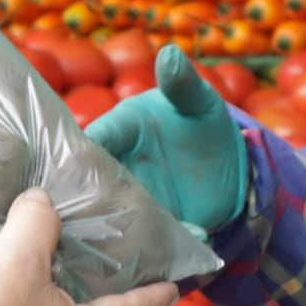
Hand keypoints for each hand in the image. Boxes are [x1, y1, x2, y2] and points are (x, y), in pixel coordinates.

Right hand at [85, 46, 251, 235]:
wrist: (230, 167)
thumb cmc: (204, 122)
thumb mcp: (199, 101)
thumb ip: (183, 83)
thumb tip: (170, 53)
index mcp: (122, 129)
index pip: (96, 138)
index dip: (82, 152)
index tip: (75, 166)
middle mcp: (118, 165)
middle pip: (92, 182)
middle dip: (87, 198)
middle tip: (83, 214)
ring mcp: (131, 198)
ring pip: (111, 215)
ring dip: (114, 230)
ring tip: (123, 243)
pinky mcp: (150, 226)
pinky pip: (143, 239)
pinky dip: (153, 250)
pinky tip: (168, 252)